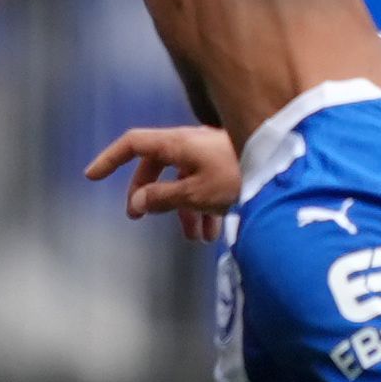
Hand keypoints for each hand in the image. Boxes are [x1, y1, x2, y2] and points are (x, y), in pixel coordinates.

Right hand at [84, 124, 240, 240]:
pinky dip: (202, 207)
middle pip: (156, 165)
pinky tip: (212, 233)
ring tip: (193, 238)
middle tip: (140, 216)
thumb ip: (163, 198)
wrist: (288, 167)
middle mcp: (191, 144)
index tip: (92, 176)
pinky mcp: (228, 164)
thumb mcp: (196, 193)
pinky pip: (204, 184)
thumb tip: (138, 202)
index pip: (133, 144)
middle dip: (148, 192)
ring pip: (183, 179)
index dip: (110, 159)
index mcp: (177, 143)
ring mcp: (210, 153)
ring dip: (182, 209)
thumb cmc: (240, 176)